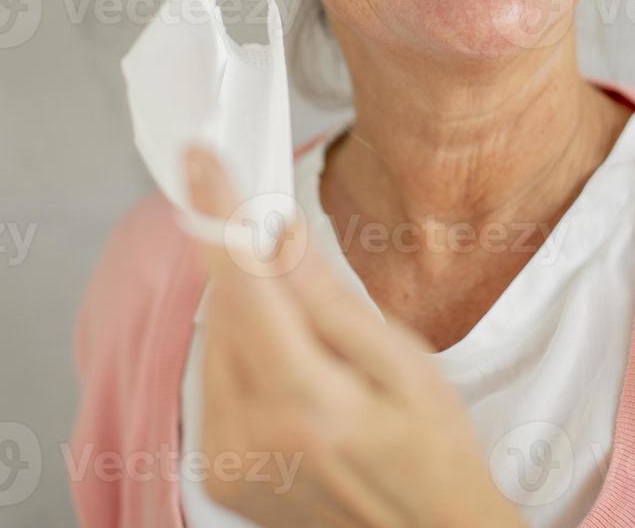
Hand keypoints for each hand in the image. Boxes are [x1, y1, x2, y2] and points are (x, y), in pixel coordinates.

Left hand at [181, 145, 524, 527]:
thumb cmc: (434, 451)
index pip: (244, 285)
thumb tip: (278, 231)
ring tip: (316, 348)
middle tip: (290, 257)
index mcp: (306, 402)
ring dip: (251, 319)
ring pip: (216, 345)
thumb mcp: (406, 364)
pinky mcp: (218, 473)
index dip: (218, 215)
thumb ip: (330, 300)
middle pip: (225, 313)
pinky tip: (295, 378)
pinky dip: (244, 360)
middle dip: (250, 269)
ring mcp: (227, 460)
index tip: (199, 161)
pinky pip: (215, 384)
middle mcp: (250, 435)